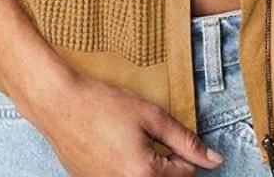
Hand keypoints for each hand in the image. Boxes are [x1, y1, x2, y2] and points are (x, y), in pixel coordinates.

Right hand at [7, 54, 224, 175]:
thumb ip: (185, 140)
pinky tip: (113, 143)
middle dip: (166, 161)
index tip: (173, 136)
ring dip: (145, 164)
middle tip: (149, 136)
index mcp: (144, 175)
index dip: (185, 151)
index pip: (186, 174)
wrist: (59, 103)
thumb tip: (214, 160)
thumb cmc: (102, 104)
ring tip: (128, 138)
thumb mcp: (151, 115)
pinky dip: (123, 165)